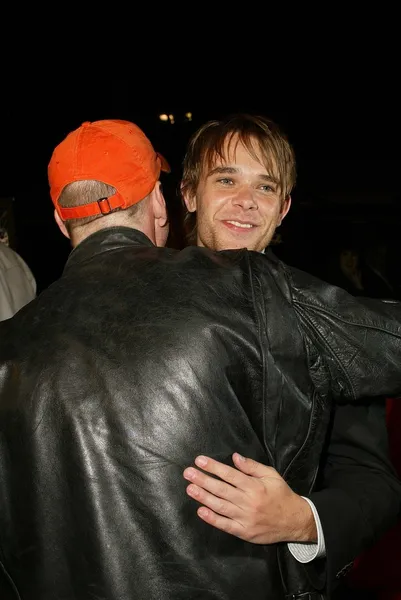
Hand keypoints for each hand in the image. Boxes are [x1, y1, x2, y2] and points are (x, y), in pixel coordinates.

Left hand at [183, 453, 315, 543]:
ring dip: (203, 497)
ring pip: (220, 506)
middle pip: (221, 489)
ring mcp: (245, 518)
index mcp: (255, 486)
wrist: (295, 521)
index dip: (213, 467)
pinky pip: (225, 525)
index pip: (229, 474)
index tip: (199, 460)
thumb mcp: (271, 475)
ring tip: (190, 489)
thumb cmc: (281, 494)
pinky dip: (212, 518)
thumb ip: (252, 466)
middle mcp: (248, 502)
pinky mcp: (244, 531)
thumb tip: (235, 457)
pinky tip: (201, 511)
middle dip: (203, 480)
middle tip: (188, 473)